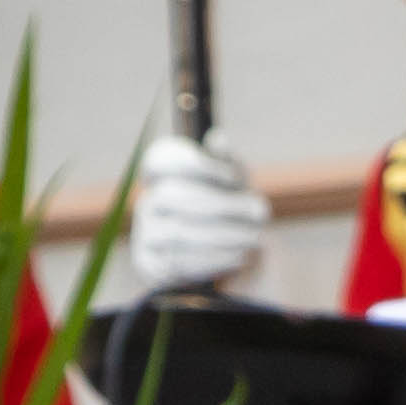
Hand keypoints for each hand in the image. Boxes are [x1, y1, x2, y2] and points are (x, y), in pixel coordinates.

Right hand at [123, 128, 273, 297]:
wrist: (218, 264)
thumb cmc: (230, 213)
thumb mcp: (234, 186)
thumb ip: (227, 162)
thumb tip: (219, 140)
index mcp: (161, 176)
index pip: (162, 160)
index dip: (197, 166)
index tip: (236, 178)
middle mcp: (148, 202)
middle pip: (175, 198)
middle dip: (222, 205)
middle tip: (260, 212)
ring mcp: (145, 233)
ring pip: (179, 232)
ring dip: (223, 236)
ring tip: (256, 238)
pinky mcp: (149, 264)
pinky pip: (179, 262)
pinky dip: (214, 260)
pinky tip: (241, 258)